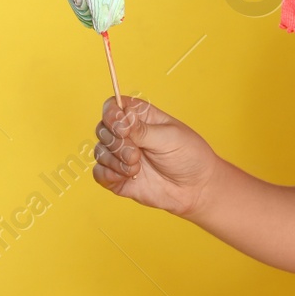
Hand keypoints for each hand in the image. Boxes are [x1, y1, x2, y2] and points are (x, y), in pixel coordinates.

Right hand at [93, 95, 218, 219]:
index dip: (111, 114)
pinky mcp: (118, 177)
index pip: (114, 106)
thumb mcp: (169, 138)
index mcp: (141, 118)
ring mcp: (122, 156)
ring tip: (135, 167)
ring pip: (100, 151)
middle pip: (103, 129)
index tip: (122, 127)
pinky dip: (108, 175)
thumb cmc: (189, 156)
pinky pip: (99, 173)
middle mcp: (128, 135)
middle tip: (135, 154)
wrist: (196, 188)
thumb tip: (123, 117)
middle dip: (115, 142)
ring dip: (114, 160)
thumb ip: (143, 130)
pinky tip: (127, 177)